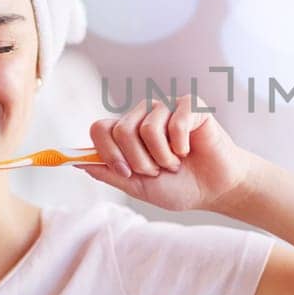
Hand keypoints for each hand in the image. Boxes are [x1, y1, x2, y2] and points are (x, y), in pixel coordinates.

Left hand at [79, 95, 256, 213]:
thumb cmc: (180, 187)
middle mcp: (143, 116)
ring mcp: (166, 108)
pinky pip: (175, 121)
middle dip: (139, 160)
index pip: (100, 128)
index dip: (108, 152)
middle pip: (121, 130)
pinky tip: (189, 150)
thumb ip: (110, 174)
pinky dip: (181, 145)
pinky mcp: (190, 105)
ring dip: (163, 156)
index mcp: (127, 133)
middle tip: (158, 170)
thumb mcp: (138, 187)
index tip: (125, 172)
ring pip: (147, 127)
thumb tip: (78, 163)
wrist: (215, 189)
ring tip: (176, 162)